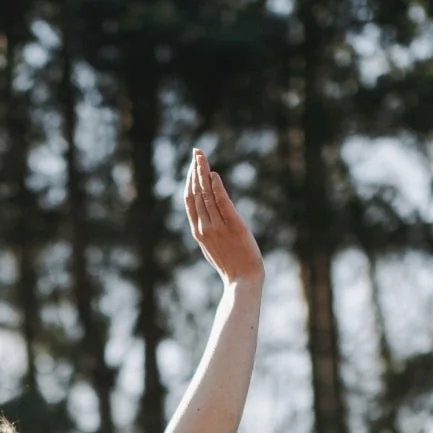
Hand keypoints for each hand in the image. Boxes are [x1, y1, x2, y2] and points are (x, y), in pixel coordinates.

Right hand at [184, 149, 263, 285]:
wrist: (242, 281)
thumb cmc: (231, 266)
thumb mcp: (214, 247)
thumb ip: (209, 230)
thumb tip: (208, 216)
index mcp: (198, 232)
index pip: (190, 200)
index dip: (189, 180)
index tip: (192, 165)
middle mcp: (204, 227)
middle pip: (196, 193)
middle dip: (195, 170)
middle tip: (196, 151)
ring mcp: (217, 227)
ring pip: (206, 194)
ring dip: (203, 172)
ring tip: (202, 156)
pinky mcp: (233, 225)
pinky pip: (222, 203)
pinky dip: (216, 187)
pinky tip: (214, 174)